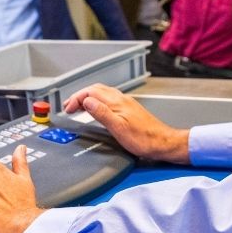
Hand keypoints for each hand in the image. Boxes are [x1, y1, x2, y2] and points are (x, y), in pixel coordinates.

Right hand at [63, 84, 189, 164]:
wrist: (163, 143)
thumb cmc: (143, 139)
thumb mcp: (118, 128)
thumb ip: (101, 113)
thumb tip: (87, 101)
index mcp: (116, 102)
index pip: (90, 92)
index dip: (76, 99)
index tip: (68, 109)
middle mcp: (121, 99)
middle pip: (95, 89)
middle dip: (79, 96)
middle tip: (69, 107)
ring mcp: (125, 102)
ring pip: (102, 93)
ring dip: (88, 97)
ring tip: (79, 107)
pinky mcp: (129, 108)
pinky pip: (108, 98)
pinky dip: (97, 101)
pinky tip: (96, 109)